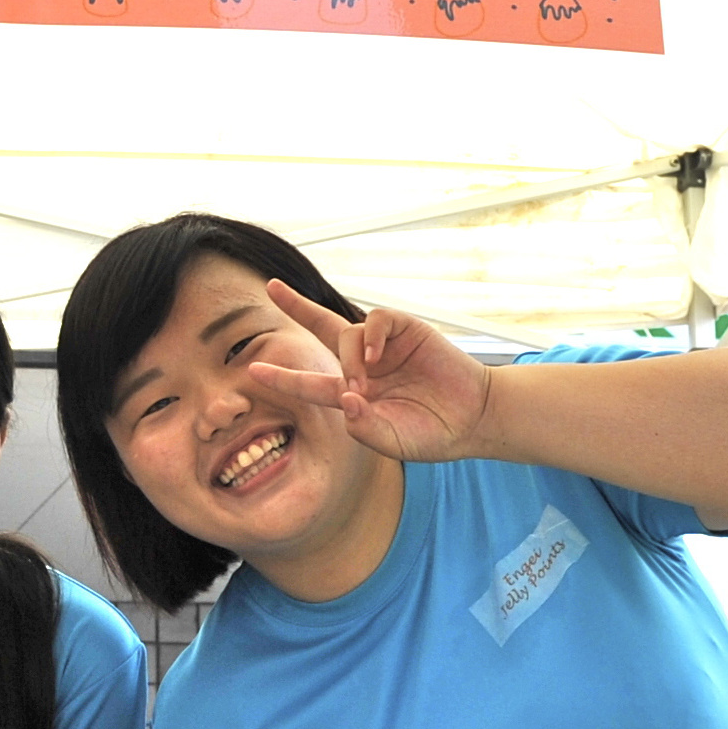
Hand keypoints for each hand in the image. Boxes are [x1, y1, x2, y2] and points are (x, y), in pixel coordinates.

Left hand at [246, 278, 495, 463]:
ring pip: (347, 333)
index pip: (310, 384)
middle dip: (297, 306)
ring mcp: (384, 346)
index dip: (283, 377)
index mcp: (353, 395)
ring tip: (363, 380)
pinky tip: (374, 355)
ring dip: (347, 356)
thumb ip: (364, 427)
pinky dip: (370, 333)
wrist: (473, 417)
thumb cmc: (432, 433)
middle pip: (322, 328)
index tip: (254, 371)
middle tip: (270, 287)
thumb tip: (347, 397)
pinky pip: (376, 319)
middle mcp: (363, 365)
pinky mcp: (406, 330)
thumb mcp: (393, 441)